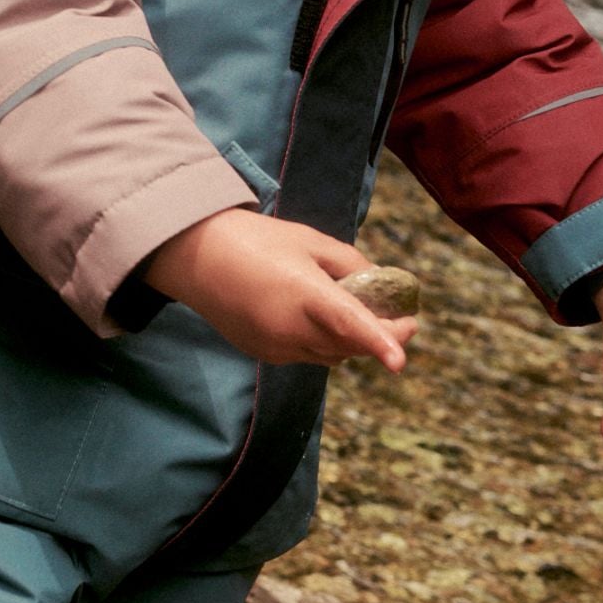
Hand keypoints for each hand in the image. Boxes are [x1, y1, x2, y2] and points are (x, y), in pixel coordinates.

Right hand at [144, 210, 417, 374]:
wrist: (197, 256)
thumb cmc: (256, 240)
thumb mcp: (309, 240)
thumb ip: (349, 263)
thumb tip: (376, 285)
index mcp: (304, 293)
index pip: (349, 324)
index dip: (379, 342)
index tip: (400, 362)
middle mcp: (291, 328)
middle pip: (350, 346)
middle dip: (381, 336)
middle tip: (405, 320)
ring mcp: (276, 346)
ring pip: (332, 355)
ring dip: (352, 340)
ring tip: (356, 311)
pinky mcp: (265, 353)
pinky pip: (308, 355)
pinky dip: (323, 341)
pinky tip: (316, 317)